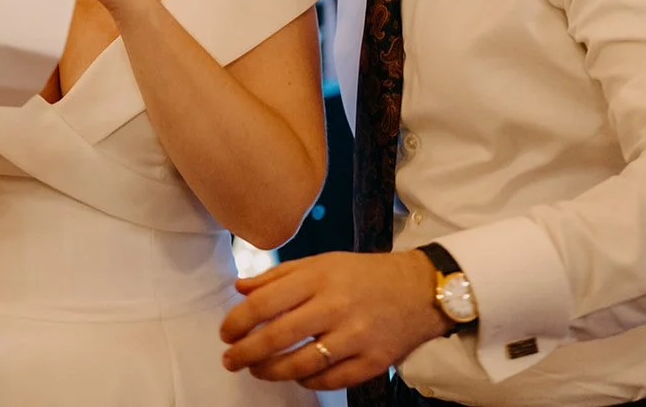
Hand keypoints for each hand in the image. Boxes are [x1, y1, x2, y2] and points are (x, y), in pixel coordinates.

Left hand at [219, 249, 449, 389]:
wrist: (420, 289)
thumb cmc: (363, 274)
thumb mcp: (321, 263)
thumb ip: (278, 276)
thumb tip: (239, 288)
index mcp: (319, 278)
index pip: (265, 303)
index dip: (237, 321)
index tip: (225, 333)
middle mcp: (335, 306)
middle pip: (277, 337)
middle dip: (245, 353)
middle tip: (229, 360)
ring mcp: (356, 337)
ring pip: (301, 365)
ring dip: (270, 372)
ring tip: (256, 370)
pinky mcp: (373, 362)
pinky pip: (330, 381)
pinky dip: (306, 382)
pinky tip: (295, 376)